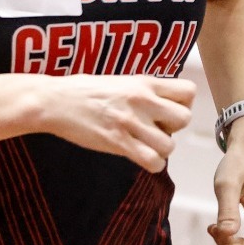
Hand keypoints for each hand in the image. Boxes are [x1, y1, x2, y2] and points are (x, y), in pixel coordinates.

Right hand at [37, 75, 195, 172]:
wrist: (54, 101)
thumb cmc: (82, 90)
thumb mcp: (119, 80)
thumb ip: (143, 90)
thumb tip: (161, 102)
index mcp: (143, 82)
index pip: (188, 91)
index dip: (183, 104)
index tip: (168, 110)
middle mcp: (142, 100)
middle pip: (184, 119)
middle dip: (174, 128)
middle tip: (155, 129)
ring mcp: (130, 122)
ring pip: (170, 145)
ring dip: (160, 149)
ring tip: (144, 144)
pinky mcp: (119, 143)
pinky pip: (153, 161)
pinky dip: (152, 164)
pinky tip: (140, 156)